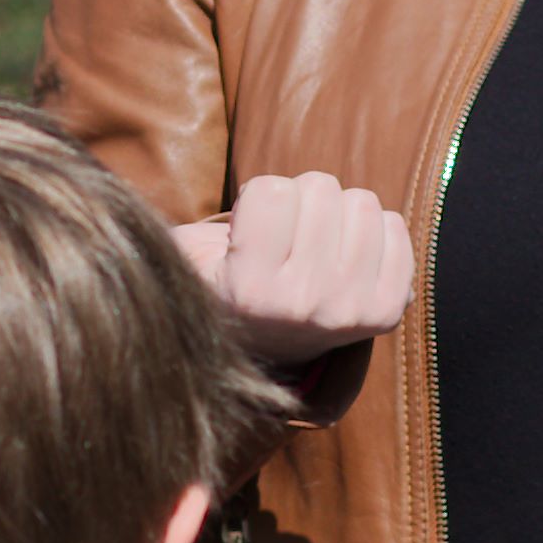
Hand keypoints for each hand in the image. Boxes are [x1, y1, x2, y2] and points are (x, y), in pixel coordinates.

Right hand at [173, 170, 414, 367]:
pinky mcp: (386, 311)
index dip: (260, 199)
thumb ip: (190, 229)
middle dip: (301, 202)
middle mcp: (303, 302)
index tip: (253, 233)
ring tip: (314, 250)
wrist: (264, 355)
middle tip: (287, 241)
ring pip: (362, 202)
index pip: (271, 188)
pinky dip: (373, 232)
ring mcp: (351, 309)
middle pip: (321, 187)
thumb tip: (147, 208)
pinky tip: (345, 260)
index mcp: (249, 289)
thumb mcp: (189, 261)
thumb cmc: (226, 289)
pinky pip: (395, 226)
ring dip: (337, 215)